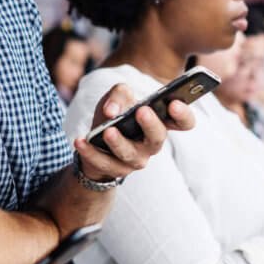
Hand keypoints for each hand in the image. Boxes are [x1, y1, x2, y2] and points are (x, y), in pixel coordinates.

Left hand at [72, 83, 194, 181]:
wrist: (94, 142)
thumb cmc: (113, 115)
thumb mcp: (116, 97)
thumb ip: (119, 94)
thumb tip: (112, 111)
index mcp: (159, 123)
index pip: (183, 122)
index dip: (183, 114)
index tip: (174, 103)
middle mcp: (151, 143)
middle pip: (158, 138)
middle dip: (150, 125)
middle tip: (142, 111)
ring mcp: (135, 159)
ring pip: (129, 153)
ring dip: (118, 142)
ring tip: (108, 130)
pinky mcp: (115, 170)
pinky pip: (103, 162)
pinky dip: (90, 152)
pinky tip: (80, 140)